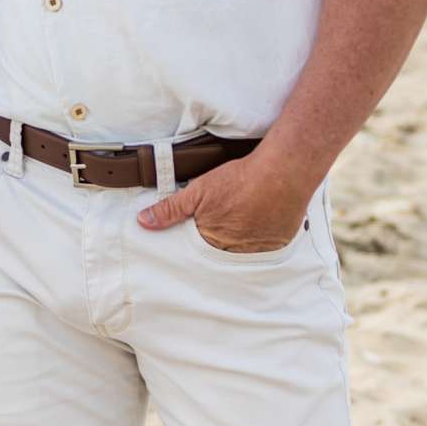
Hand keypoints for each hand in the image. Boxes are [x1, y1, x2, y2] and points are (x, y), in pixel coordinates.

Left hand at [137, 155, 307, 251]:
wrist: (282, 173)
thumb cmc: (240, 180)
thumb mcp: (198, 191)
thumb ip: (170, 209)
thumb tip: (144, 221)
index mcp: (212, 241)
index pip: (198, 250)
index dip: (199, 236)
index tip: (203, 227)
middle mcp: (235, 251)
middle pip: (220, 252)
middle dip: (218, 241)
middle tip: (225, 221)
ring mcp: (258, 249)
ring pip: (243, 252)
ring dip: (240, 241)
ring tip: (242, 221)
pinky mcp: (278, 243)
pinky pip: (265, 248)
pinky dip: (260, 239)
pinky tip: (259, 224)